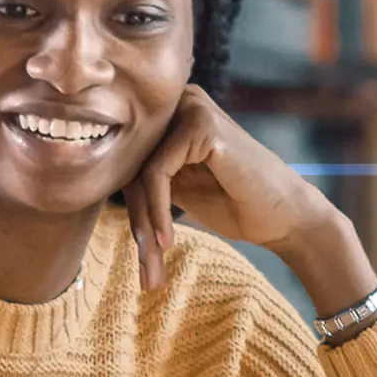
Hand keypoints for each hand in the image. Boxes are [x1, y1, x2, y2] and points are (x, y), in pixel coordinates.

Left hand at [123, 85, 344, 290]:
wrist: (287, 216)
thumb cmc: (235, 204)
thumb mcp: (178, 189)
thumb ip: (143, 179)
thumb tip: (89, 186)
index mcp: (169, 114)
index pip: (130, 163)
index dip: (132, 213)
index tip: (141, 259)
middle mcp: (177, 101)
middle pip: (131, 167)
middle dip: (137, 224)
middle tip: (147, 274)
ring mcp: (190, 107)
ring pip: (140, 173)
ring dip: (144, 226)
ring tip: (154, 267)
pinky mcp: (200, 123)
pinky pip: (157, 173)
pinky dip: (157, 212)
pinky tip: (168, 241)